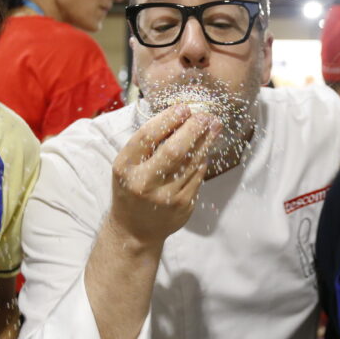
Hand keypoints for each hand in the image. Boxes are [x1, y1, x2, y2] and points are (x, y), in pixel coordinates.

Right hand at [106, 105, 221, 248]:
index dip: (168, 119)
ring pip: (191, 162)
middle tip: (205, 116)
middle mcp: (144, 183)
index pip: (147, 137)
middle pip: (174, 150)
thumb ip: (146, 144)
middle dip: (193, 129)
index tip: (183, 108)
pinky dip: (202, 160)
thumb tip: (178, 116)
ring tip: (214, 126)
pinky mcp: (182, 206)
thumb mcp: (128, 166)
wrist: (134, 230)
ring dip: (205, 141)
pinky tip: (205, 149)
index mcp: (125, 168)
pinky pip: (198, 176)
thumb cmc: (131, 189)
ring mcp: (165, 197)